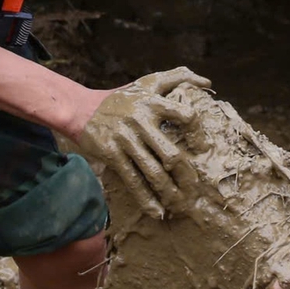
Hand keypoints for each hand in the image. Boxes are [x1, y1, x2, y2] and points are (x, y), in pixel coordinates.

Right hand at [74, 68, 212, 220]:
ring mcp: (126, 140)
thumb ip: (176, 77)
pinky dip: (146, 198)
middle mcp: (141, 121)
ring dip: (169, 191)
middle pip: (170, 153)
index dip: (198, 132)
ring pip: (153, 171)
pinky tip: (157, 211)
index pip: (185, 116)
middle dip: (186, 175)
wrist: (82, 110)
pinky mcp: (112, 155)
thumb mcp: (147, 83)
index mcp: (153, 103)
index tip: (203, 148)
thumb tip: (207, 82)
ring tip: (181, 204)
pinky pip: (133, 180)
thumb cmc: (121, 98)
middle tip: (196, 188)